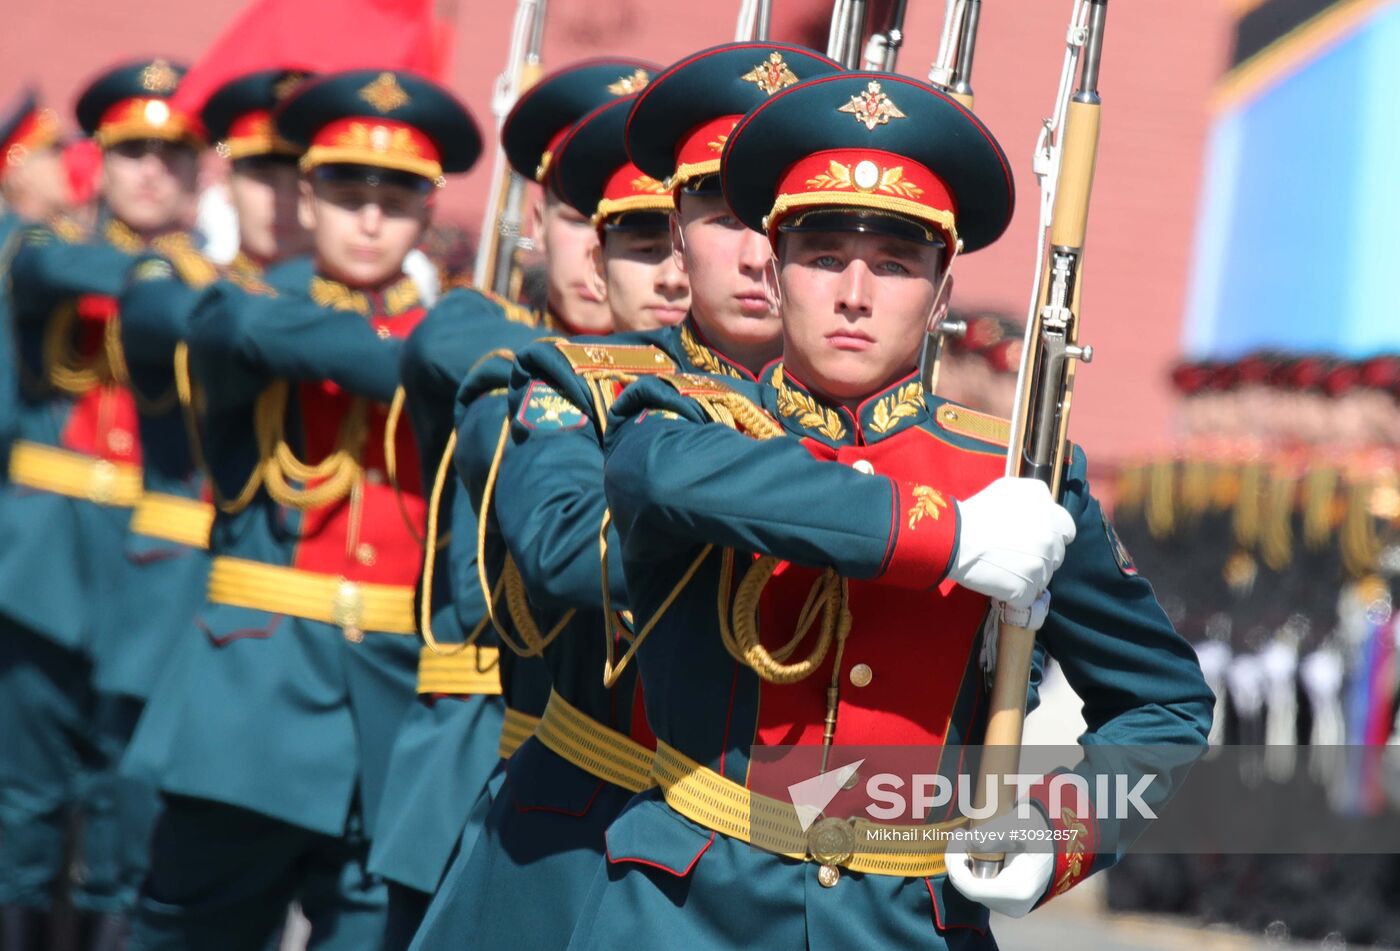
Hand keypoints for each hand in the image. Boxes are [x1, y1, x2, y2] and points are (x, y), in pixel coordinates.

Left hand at [945, 803, 1054, 917]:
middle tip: (959, 834)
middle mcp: (1013, 906)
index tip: (956, 838)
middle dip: (957, 862)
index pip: (970, 887)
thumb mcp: (1017, 828)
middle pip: (969, 889)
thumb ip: (992, 834)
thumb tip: (968, 842)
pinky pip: (982, 891)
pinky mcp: (1009, 904)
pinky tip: (973, 853)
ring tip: (966, 839)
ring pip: (974, 890)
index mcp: (1016, 890)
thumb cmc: (1039, 832)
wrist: (1058, 845)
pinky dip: (973, 873)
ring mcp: (1011, 907)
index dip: (954, 864)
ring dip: (964, 866)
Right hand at [948, 478, 1075, 608]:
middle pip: (1056, 555)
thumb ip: (1035, 499)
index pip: (1066, 530)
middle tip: (1013, 554)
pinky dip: (1015, 595)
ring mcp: (1041, 563)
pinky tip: (998, 583)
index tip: (1033, 539)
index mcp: (1049, 510)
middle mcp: (1050, 535)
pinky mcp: (1027, 587)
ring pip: (1043, 578)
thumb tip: (1042, 512)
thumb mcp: (1009, 489)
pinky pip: (1027, 597)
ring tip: (1002, 568)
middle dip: (1039, 556)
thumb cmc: (977, 512)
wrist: (954, 538)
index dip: (1051, 536)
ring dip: (1027, 577)